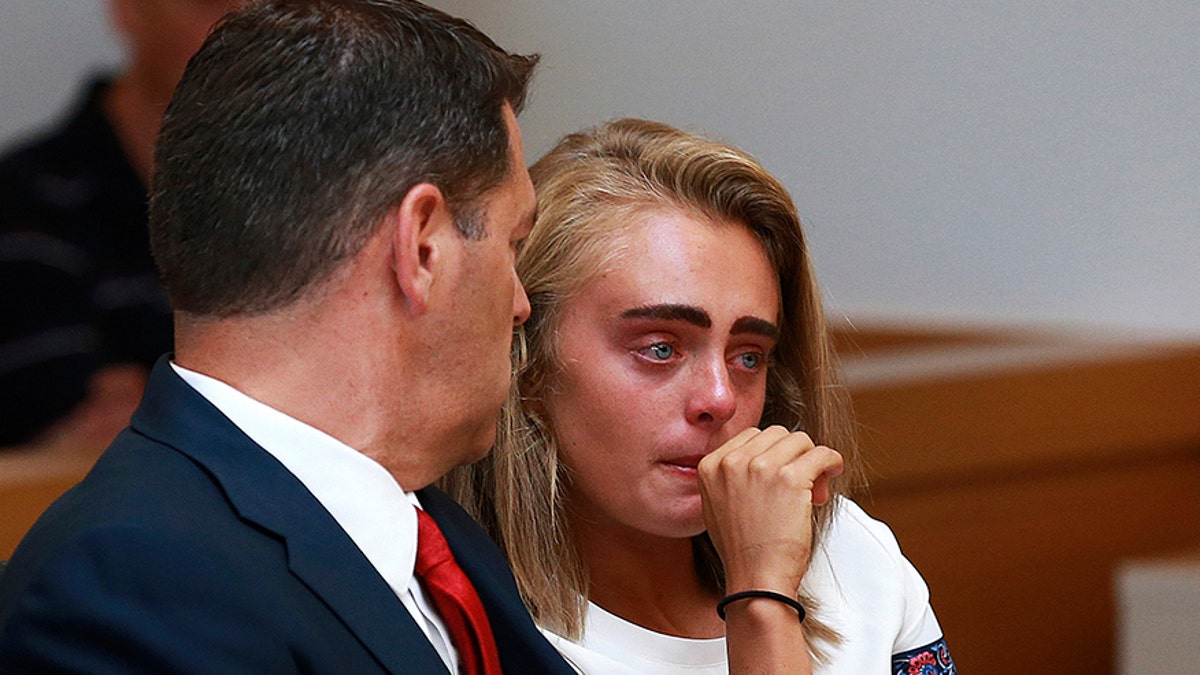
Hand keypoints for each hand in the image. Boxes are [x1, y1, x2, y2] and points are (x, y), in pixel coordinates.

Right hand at [698, 425, 843, 594]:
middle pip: (777, 435)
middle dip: (793, 456)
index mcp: (710, 465)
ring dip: (811, 461)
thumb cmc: (743, 550)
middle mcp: (731, 461)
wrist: (756, 581)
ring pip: (800, 441)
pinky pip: (821, 453)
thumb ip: (730, 475)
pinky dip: (831, 462)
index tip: (781, 478)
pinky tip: (831, 474)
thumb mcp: (717, 505)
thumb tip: (763, 453)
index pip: (751, 436)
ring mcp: (760, 467)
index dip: (773, 454)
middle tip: (800, 487)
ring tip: (812, 491)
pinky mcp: (789, 478)